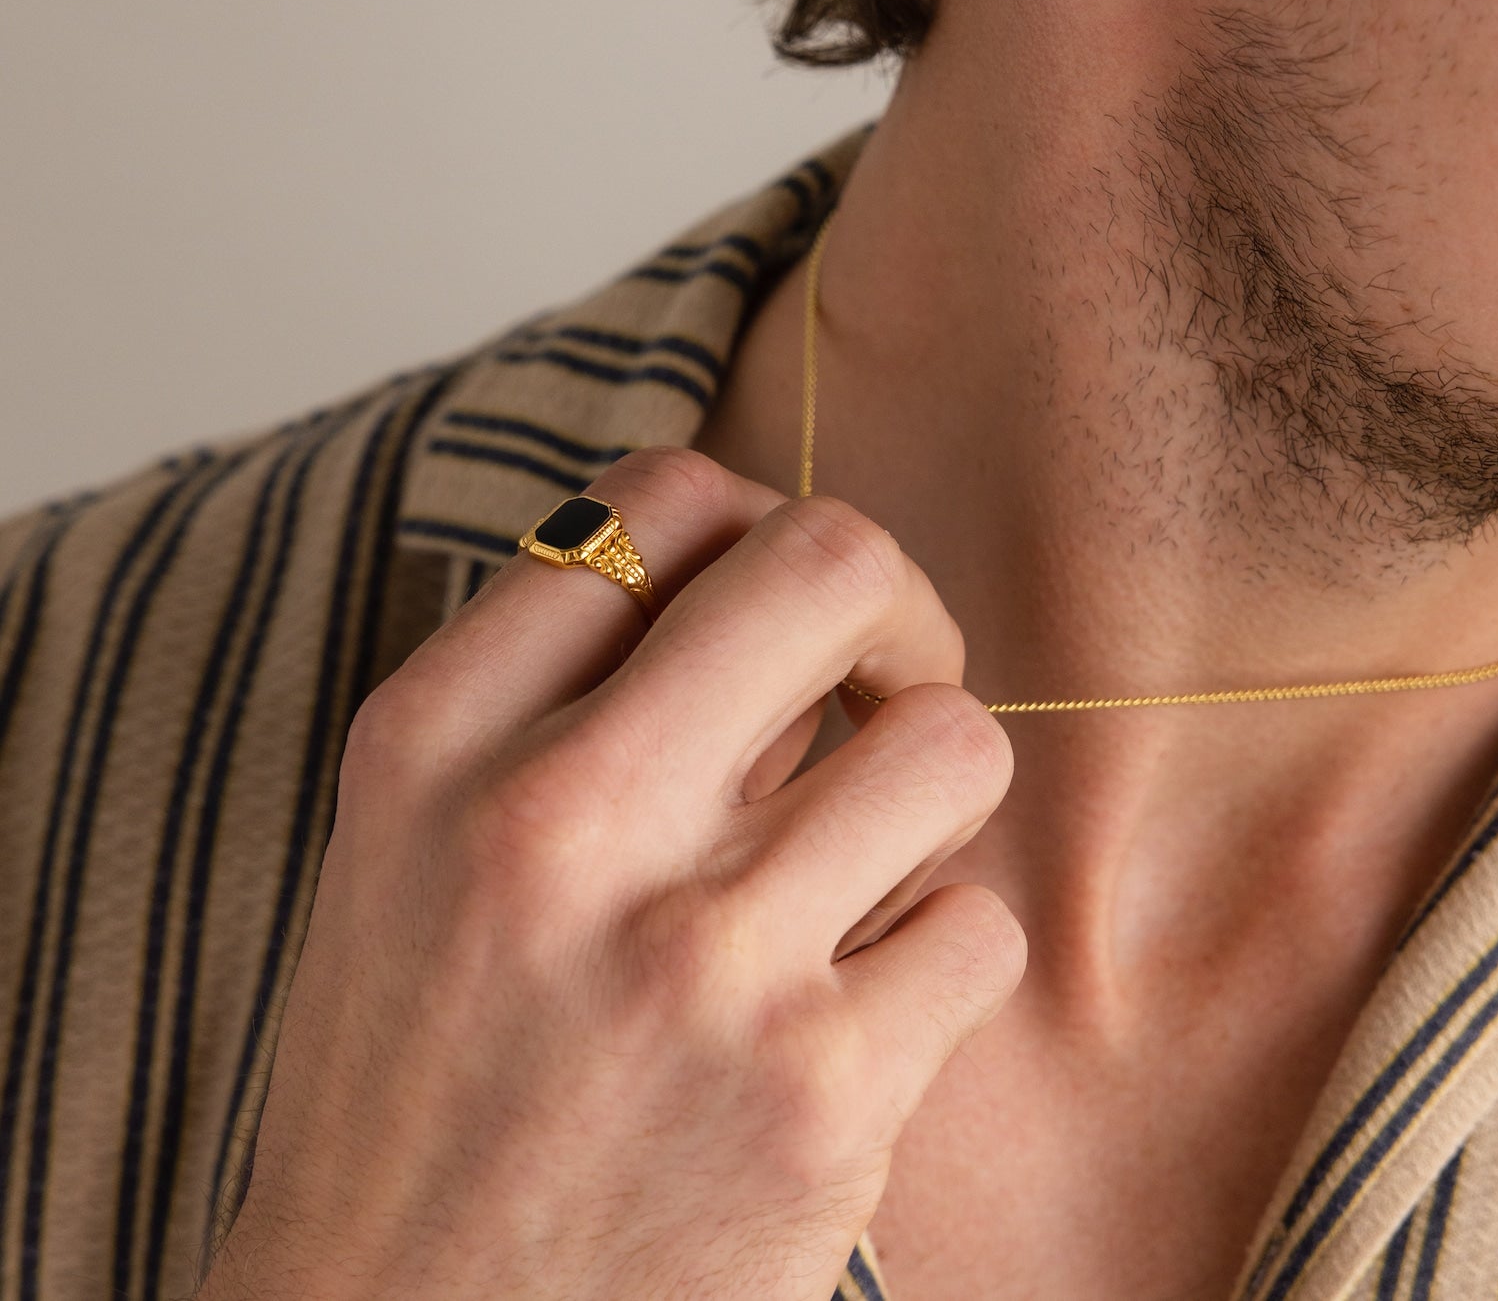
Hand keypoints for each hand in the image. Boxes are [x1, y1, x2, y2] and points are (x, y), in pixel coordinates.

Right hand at [199, 446, 1025, 1300]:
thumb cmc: (423, 1077)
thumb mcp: (419, 842)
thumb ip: (562, 688)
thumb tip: (760, 577)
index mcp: (438, 739)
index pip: (661, 497)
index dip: (753, 525)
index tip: (774, 619)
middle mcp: (560, 820)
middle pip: (835, 559)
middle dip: (897, 605)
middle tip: (885, 680)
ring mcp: (697, 959)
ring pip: (955, 742)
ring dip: (933, 796)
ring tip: (865, 868)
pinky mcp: (819, 1096)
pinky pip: (982, 928)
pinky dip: (939, 959)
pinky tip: (857, 1013)